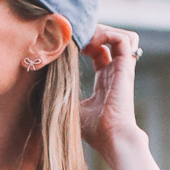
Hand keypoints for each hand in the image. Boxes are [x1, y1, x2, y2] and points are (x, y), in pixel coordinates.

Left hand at [76, 27, 155, 169]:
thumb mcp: (73, 109)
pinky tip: (91, 45)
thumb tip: (43, 93)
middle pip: (111, 38)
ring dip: (104, 31)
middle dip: (94, 32)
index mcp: (106, 79)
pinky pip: (123, 39)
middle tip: (76, 38)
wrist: (112, 138)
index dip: (87, 43)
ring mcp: (122, 68)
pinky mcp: (125, 68)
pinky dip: (107, 35)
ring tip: (86, 40)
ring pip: (123, 35)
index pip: (100, 50)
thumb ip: (64, 97)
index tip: (70, 47)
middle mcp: (116, 71)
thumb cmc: (94, 130)